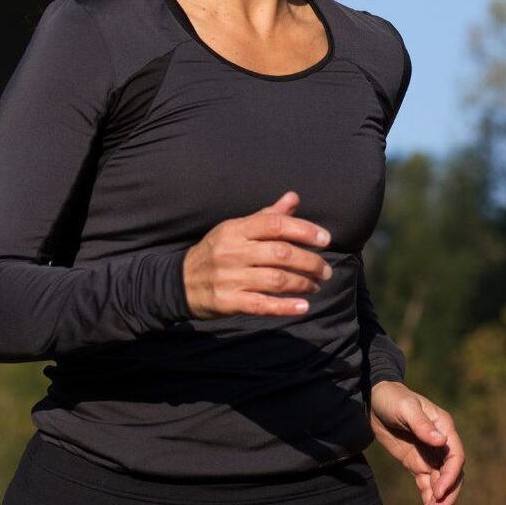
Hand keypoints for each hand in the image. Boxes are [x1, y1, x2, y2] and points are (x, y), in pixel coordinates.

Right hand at [181, 190, 333, 319]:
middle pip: (281, 254)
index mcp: (236, 230)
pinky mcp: (228, 302)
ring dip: (303, 284)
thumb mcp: (235, 229)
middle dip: (310, 262)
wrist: (179, 282)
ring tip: (316, 286)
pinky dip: (286, 307)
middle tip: (326, 270)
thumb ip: (267, 216)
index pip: (275, 225)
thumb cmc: (216, 252)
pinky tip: (303, 307)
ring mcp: (230, 278)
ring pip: (276, 280)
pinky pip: (262, 305)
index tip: (325, 239)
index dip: (304, 230)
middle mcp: (233, 252)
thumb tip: (294, 197)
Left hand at [368, 381, 463, 504]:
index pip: (455, 456)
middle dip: (448, 494)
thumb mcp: (406, 408)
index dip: (450, 476)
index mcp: (444, 428)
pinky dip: (428, 499)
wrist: (374, 400)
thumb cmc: (393, 398)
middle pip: (452, 474)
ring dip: (439, 501)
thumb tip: (442, 442)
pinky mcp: (418, 463)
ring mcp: (430, 455)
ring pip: (441, 483)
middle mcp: (442, 444)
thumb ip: (422, 425)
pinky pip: (427, 484)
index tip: (439, 491)